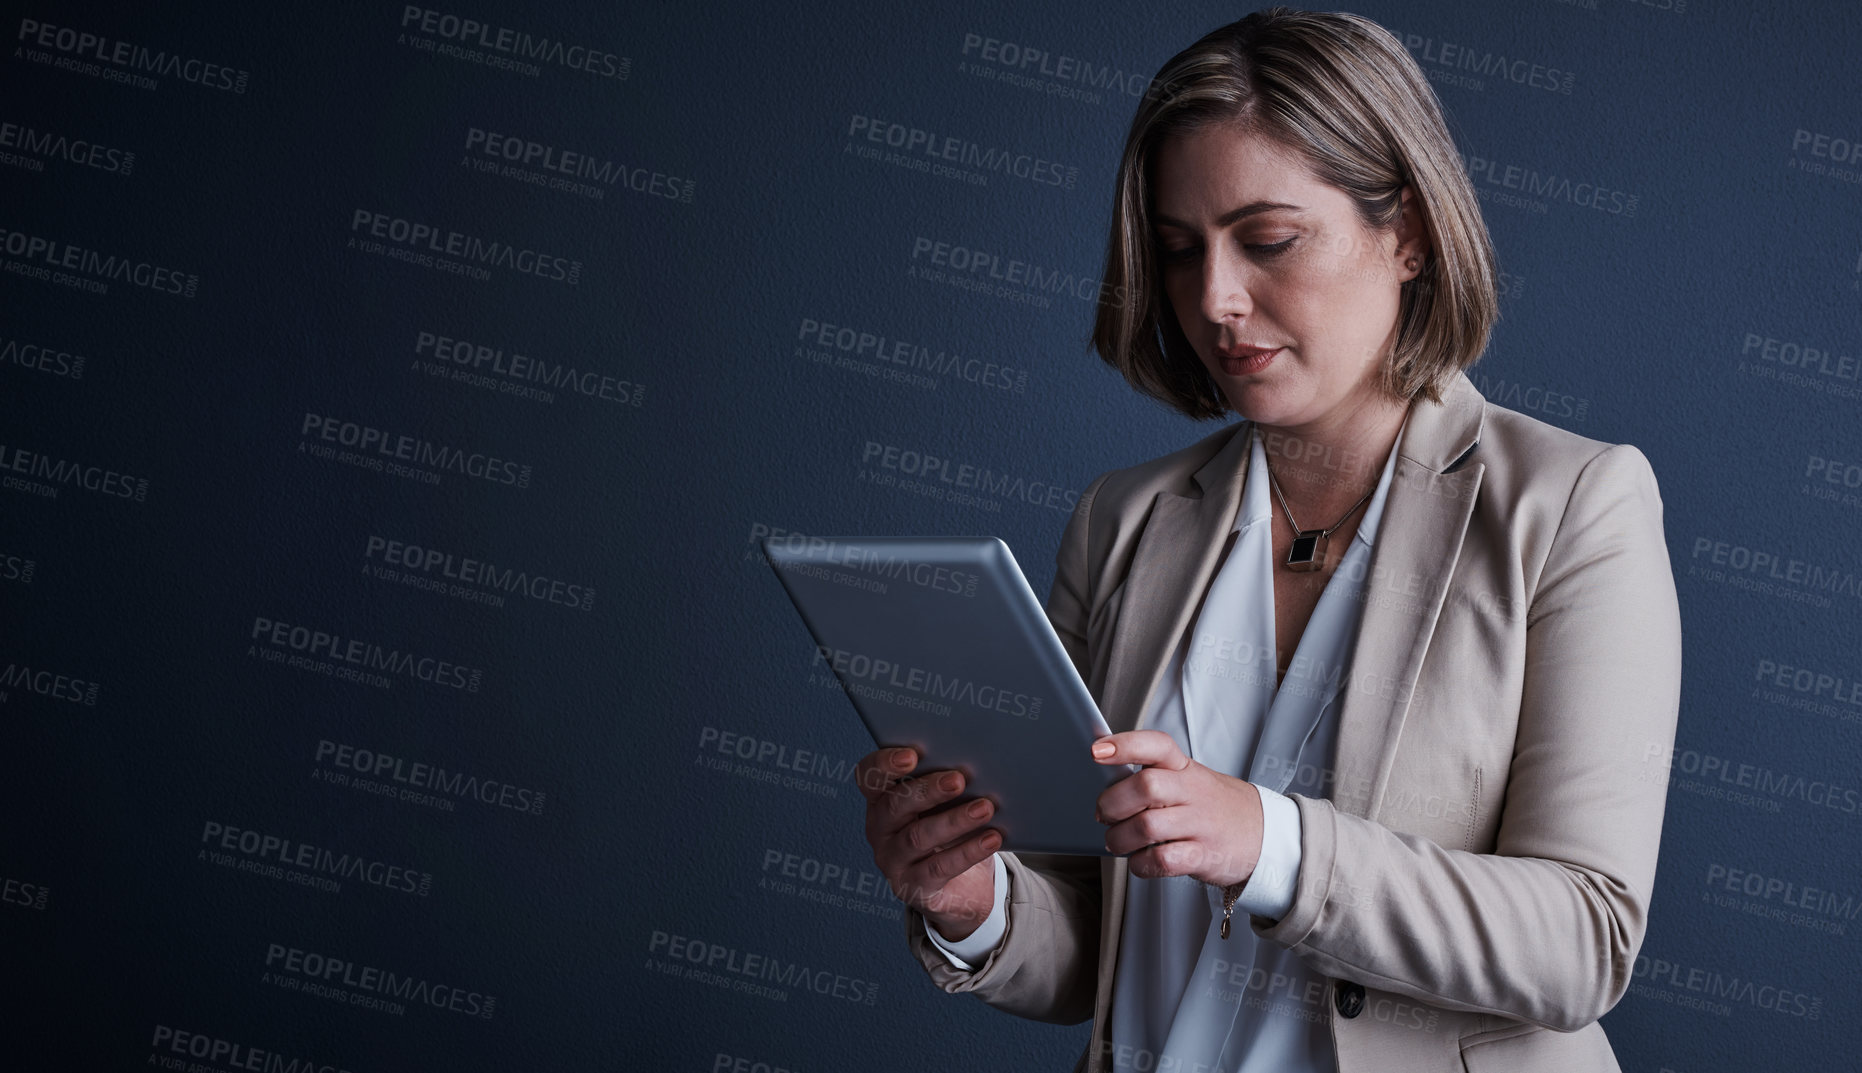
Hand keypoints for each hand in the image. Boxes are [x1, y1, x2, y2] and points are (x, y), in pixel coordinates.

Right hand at [855, 746, 1000, 939]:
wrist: (960, 888)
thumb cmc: (950, 833)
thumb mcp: (944, 805)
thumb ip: (946, 784)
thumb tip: (974, 766)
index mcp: (881, 800)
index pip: (869, 777)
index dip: (885, 765)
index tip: (912, 755)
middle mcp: (879, 829)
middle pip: (894, 805)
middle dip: (928, 790)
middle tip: (958, 780)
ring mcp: (892, 861)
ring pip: (918, 837)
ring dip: (954, 821)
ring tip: (984, 808)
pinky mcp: (913, 887)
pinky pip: (938, 868)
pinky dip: (967, 851)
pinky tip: (991, 839)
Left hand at [1091, 730, 1263, 887]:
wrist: (1264, 834)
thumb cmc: (1212, 806)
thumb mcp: (1189, 780)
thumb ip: (1153, 779)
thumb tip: (1103, 790)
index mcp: (1184, 768)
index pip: (1156, 745)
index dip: (1124, 745)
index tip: (1096, 751)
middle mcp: (1192, 791)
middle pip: (1146, 787)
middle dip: (1112, 803)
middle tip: (1103, 815)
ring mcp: (1200, 824)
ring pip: (1147, 826)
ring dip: (1120, 838)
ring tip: (1116, 842)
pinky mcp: (1204, 856)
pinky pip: (1162, 860)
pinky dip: (1141, 864)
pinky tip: (1140, 861)